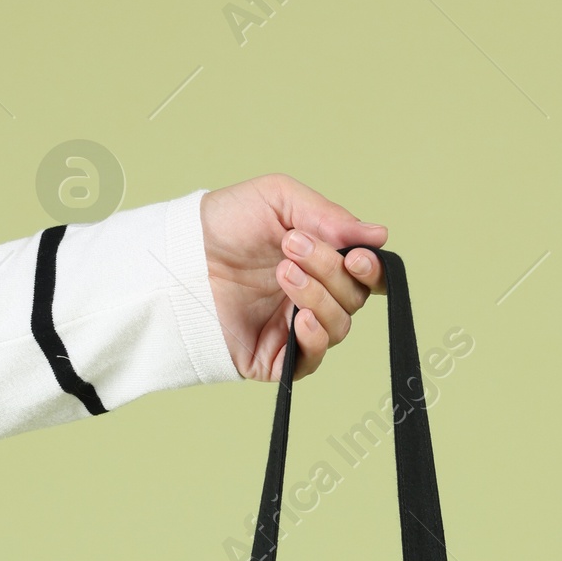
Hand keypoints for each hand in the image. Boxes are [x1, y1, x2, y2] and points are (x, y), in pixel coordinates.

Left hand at [200, 174, 386, 381]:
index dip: (372, 270)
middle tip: (292, 247)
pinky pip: (312, 360)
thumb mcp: (279, 200)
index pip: (367, 276)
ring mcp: (295, 330)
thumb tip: (379, 235)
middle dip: (330, 271)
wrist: (182, 255)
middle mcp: (314, 297)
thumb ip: (330, 216)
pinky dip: (315, 340)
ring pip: (338, 327)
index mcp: (322, 263)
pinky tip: (300, 319)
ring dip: (317, 297)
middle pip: (354, 298)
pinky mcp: (276, 358)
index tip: (358, 257)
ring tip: (282, 272)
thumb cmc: (227, 223)